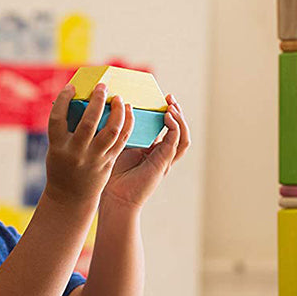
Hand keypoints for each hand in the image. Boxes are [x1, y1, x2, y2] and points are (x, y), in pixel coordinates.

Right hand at [44, 83, 135, 205]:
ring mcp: (94, 158)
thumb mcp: (55, 148)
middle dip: (97, 101)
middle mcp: (76, 153)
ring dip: (117, 112)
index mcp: (57, 147)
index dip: (63, 100)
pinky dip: (127, 123)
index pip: (58, 118)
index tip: (71, 87)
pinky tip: (128, 111)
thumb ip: (66, 128)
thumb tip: (80, 101)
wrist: (71, 197)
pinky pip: (121, 140)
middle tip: (102, 87)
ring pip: (110, 131)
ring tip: (118, 98)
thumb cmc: (61, 166)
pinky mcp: (108, 162)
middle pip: (88, 123)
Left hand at [100, 94, 189, 210]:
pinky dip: (174, 127)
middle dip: (177, 112)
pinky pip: (176, 142)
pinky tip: (167, 117)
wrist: (115, 197)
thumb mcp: (118, 145)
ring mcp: (165, 159)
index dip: (168, 112)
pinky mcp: (164, 163)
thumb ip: (122, 130)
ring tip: (171, 106)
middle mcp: (162, 154)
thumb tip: (116, 108)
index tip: (162, 97)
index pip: (167, 128)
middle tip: (169, 97)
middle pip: (179, 130)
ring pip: (183, 136)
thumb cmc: (113, 174)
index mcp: (153, 150)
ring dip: (180, 119)